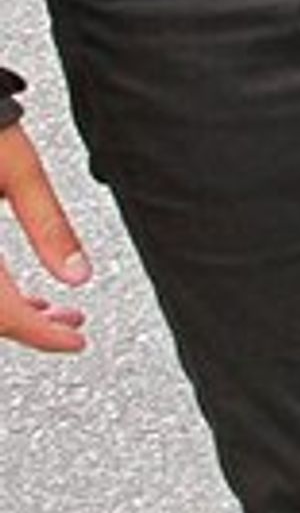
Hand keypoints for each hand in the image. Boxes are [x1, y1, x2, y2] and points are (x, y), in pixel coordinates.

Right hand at [0, 118, 90, 354]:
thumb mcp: (20, 170)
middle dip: (30, 327)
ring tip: (52, 310)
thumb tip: (79, 277)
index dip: (42, 336)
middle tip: (73, 325)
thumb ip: (49, 225)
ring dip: (8, 313)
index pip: (2, 313)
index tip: (76, 342)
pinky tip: (16, 291)